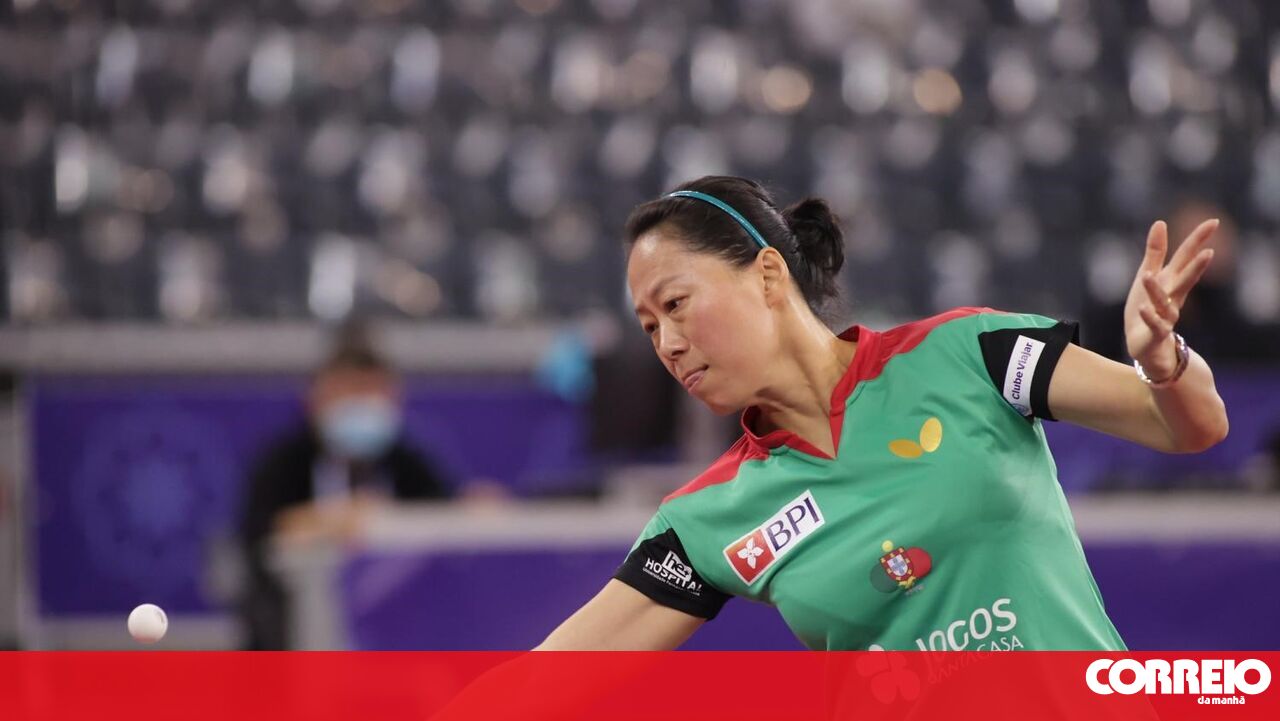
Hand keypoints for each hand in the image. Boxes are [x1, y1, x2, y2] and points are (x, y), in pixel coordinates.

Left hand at [1124, 219, 1217, 377]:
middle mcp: (1172, 297)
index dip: (1198, 240)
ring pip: (1164, 302)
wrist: (1146, 345)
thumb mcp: (1149, 276)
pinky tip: (1144, 309)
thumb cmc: (1148, 307)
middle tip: (1208, 252)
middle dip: (1196, 267)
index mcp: (1171, 281)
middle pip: (1185, 280)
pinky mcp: (1155, 333)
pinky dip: (1149, 317)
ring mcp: (1165, 316)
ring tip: (1148, 275)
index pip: (1186, 257)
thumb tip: (1160, 222)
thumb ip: (1155, 252)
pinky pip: (1154, 325)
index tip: (1214, 222)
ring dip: (1156, 290)